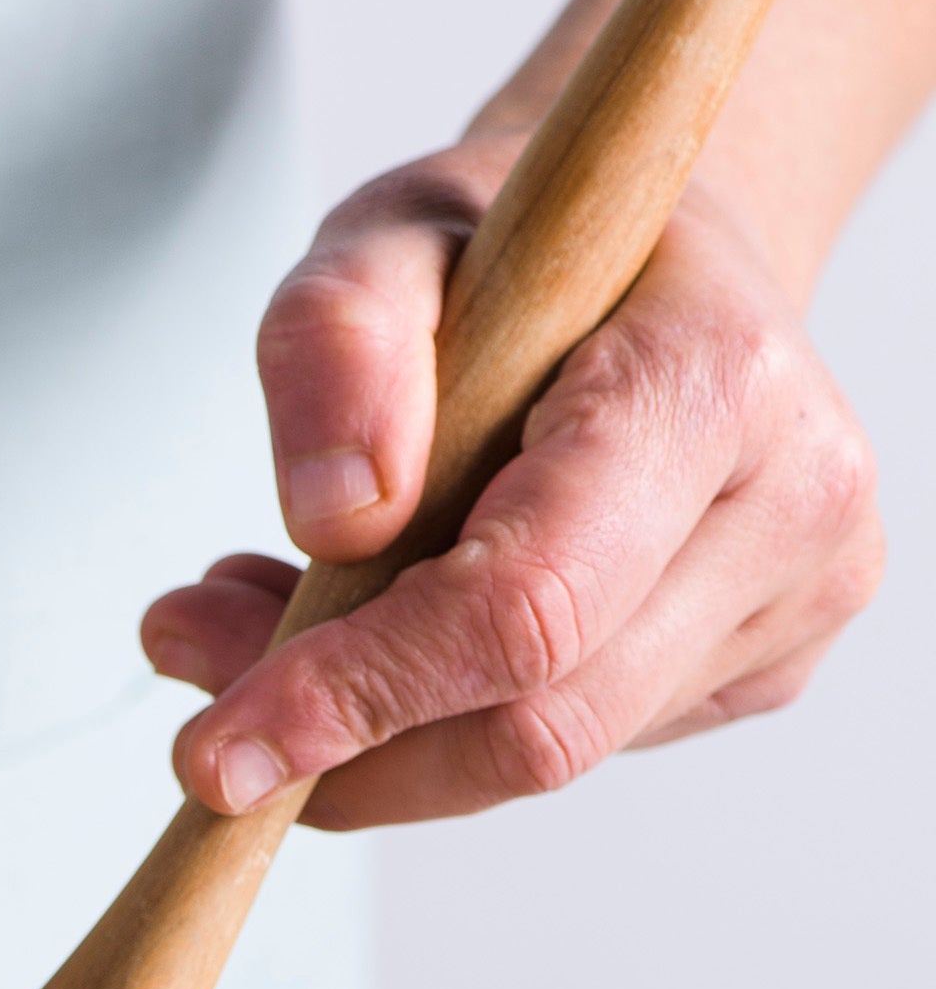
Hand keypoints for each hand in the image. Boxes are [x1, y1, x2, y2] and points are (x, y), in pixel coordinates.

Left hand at [140, 141, 884, 826]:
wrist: (657, 260)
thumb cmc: (524, 244)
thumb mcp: (387, 233)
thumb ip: (337, 341)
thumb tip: (332, 518)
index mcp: (718, 380)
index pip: (527, 605)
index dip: (361, 695)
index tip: (213, 754)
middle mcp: (793, 504)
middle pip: (536, 724)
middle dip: (344, 737)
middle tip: (195, 674)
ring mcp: (794, 602)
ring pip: (539, 755)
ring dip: (368, 732)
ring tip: (256, 632)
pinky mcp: (762, 666)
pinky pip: (567, 745)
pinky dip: (433, 723)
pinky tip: (371, 634)